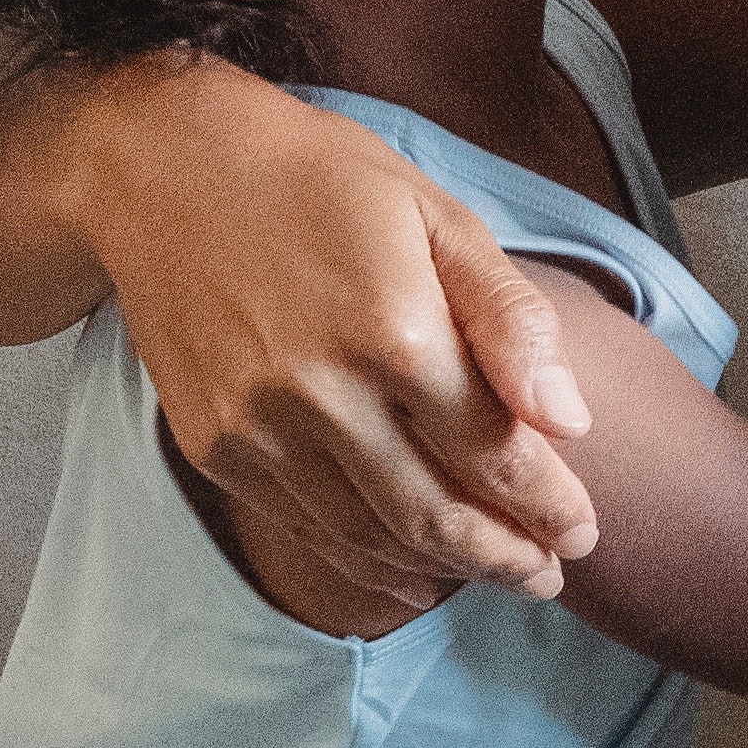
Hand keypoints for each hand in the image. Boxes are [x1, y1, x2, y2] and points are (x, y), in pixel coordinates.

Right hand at [83, 71, 604, 601]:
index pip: (493, 454)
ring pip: (372, 537)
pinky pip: (308, 528)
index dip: (547, 507)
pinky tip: (410, 562)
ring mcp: (259, 430)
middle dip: (506, 559)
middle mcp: (321, 394)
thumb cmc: (319, 181)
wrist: (165, 169)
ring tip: (495, 571)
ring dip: (444, 566)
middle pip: (435, 516)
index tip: (582, 532)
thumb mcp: (437, 217)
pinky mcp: (215, 449)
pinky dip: (369, 558)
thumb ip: (510, 321)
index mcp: (393, 330)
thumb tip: (571, 423)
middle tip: (549, 579)